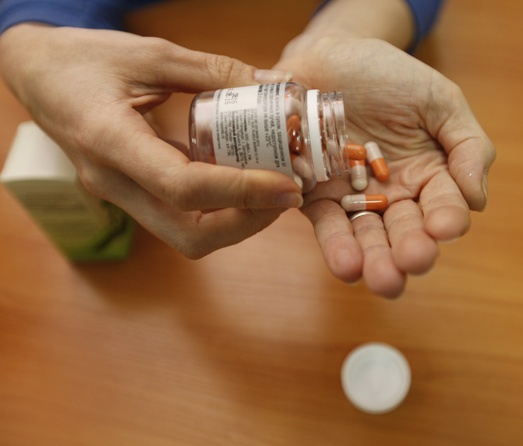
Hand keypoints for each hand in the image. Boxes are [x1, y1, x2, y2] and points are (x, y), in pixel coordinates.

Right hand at [0, 25, 302, 258]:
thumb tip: (275, 86)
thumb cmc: (85, 60)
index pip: (182, 187)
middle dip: (247, 221)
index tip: (287, 185)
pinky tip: (247, 181)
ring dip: (239, 220)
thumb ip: (214, 71)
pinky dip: (222, 208)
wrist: (38, 76)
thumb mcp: (150, 53)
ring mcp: (122, 195)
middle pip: (189, 234)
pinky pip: (182, 217)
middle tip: (287, 193)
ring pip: (188, 234)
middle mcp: (114, 182)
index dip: (242, 191)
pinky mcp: (134, 195)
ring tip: (275, 188)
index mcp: (109, 140)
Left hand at [275, 38, 495, 297]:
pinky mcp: (316, 197)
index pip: (444, 206)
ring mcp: (354, 199)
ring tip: (380, 277)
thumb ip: (467, 146)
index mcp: (430, 175)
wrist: (329, 56)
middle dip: (410, 250)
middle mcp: (394, 195)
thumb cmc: (389, 76)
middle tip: (412, 261)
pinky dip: (337, 246)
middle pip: (406, 231)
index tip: (443, 227)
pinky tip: (348, 265)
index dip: (446, 219)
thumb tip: (477, 200)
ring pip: (368, 237)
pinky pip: (328, 225)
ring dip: (376, 260)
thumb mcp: (440, 101)